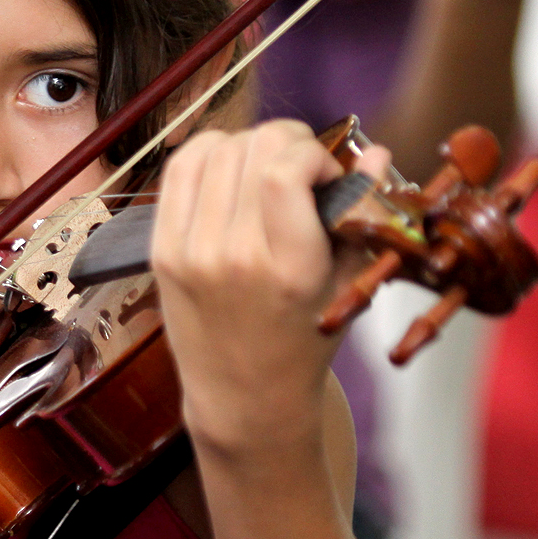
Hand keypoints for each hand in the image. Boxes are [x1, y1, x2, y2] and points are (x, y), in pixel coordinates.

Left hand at [150, 121, 391, 458]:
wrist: (244, 396)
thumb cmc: (305, 339)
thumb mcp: (346, 283)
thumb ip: (362, 213)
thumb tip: (376, 151)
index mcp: (288, 269)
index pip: (283, 172)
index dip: (312, 152)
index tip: (327, 172)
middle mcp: (232, 257)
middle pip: (251, 149)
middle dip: (288, 141)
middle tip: (303, 166)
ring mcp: (189, 252)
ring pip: (214, 148)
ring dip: (250, 143)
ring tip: (269, 167)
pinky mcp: (161, 249)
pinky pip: (179, 169)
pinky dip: (208, 152)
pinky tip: (231, 168)